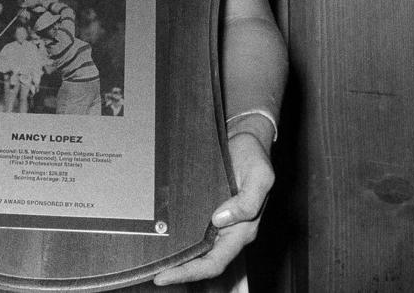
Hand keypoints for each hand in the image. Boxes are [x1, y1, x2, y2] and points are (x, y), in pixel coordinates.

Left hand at [152, 132, 273, 285]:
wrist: (246, 138)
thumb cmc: (255, 157)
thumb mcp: (260, 177)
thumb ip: (247, 202)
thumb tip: (220, 220)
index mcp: (243, 229)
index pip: (215, 261)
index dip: (191, 272)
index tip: (165, 275)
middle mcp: (229, 230)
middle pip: (203, 261)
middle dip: (179, 271)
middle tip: (154, 274)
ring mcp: (218, 222)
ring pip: (197, 250)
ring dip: (178, 259)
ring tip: (153, 264)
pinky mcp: (208, 208)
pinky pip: (194, 231)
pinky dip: (180, 240)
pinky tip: (163, 240)